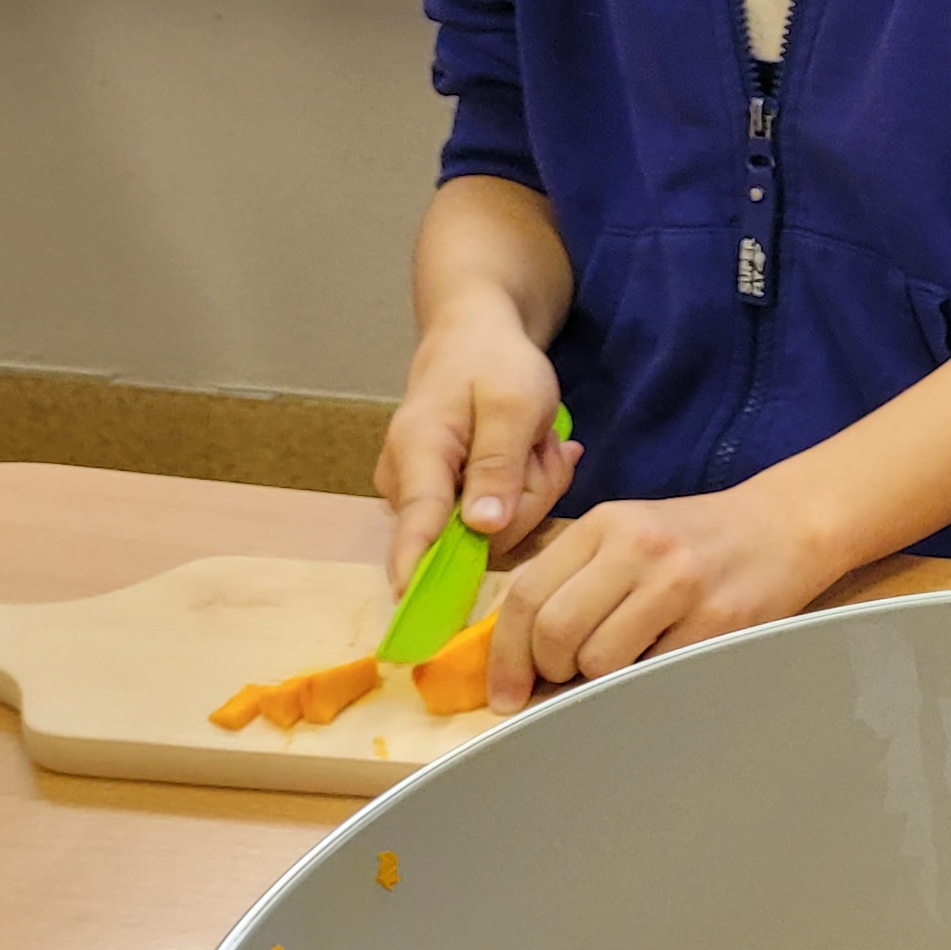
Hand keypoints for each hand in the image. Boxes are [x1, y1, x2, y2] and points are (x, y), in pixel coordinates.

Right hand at [379, 313, 578, 587]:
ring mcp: (426, 495)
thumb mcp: (514, 405)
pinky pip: (497, 516)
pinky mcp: (446, 501)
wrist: (475, 340)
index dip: (418, 570)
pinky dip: (523, 487)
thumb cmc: (493, 365)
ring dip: (530, 487)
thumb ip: (498, 467)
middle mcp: (409, 483)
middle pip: (477, 533)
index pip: (417, 524)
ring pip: (494, 527)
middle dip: (527, 497)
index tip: (416, 609)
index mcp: (419, 454)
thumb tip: (482, 530)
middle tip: (541, 447)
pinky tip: (528, 453)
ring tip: (532, 442)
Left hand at [487, 482, 845, 705]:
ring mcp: (680, 584)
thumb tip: (515, 647)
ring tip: (617, 667)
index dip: (505, 654)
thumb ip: (572, 575)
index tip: (504, 691)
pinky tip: (653, 665)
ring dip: (595, 681)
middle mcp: (638, 547)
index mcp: (605, 523)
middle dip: (548, 671)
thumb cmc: (695, 538)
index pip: (527, 594)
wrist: (785, 526)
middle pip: (556, 630)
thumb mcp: (627, 532)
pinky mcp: (716, 620)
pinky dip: (640, 684)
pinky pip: (652, 674)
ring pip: (600, 661)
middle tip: (563, 679)